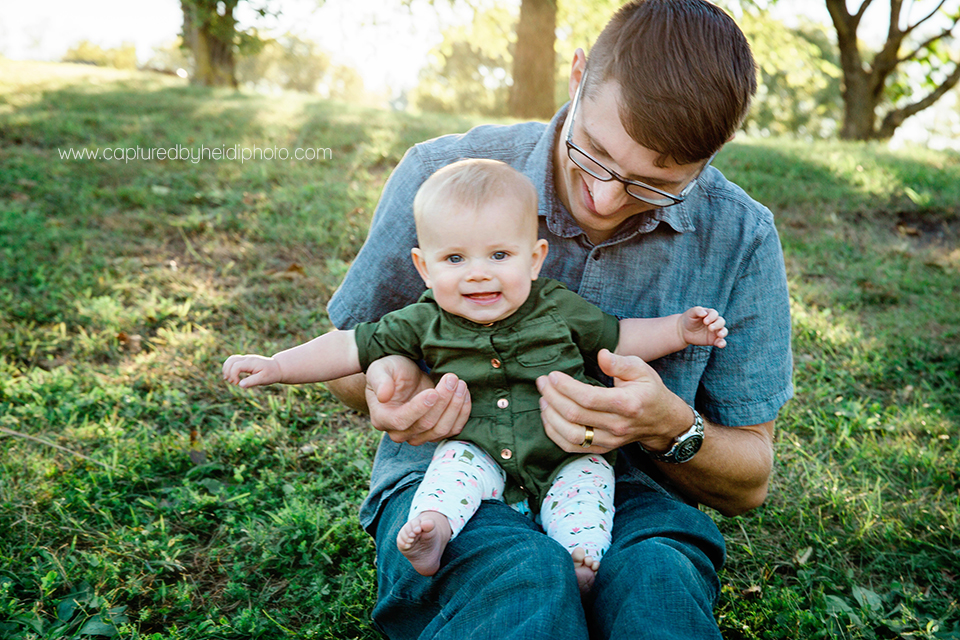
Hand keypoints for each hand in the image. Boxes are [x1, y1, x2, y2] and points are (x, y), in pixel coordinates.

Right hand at [222, 354, 282, 387]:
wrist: (277, 368)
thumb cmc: (271, 374)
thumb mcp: (263, 379)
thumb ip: (252, 381)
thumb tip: (240, 384)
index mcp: (251, 363)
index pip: (236, 366)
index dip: (233, 375)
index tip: (237, 383)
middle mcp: (247, 358)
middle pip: (231, 361)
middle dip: (228, 372)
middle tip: (232, 382)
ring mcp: (246, 358)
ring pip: (231, 359)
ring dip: (227, 369)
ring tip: (229, 379)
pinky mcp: (245, 361)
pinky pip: (233, 360)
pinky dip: (229, 367)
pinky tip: (231, 376)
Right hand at [365, 355, 470, 445]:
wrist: (402, 377)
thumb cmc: (390, 371)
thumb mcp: (380, 369)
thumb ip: (380, 381)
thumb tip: (383, 396)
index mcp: (382, 418)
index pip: (402, 420)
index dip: (419, 408)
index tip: (433, 392)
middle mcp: (399, 432)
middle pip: (426, 425)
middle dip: (443, 401)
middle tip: (452, 378)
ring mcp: (418, 436)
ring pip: (442, 429)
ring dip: (455, 407)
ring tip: (460, 384)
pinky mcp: (434, 432)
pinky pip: (452, 430)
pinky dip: (462, 413)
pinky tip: (464, 395)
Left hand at [537, 349, 688, 453]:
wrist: (663, 421)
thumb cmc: (649, 391)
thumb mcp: (641, 369)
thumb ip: (619, 362)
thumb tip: (601, 355)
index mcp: (627, 403)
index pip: (588, 398)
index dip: (565, 387)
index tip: (552, 375)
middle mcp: (617, 425)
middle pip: (575, 416)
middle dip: (553, 397)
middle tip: (542, 382)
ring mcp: (609, 440)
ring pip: (571, 435)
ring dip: (551, 417)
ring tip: (543, 399)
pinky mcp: (602, 448)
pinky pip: (572, 447)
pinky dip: (555, 434)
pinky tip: (548, 417)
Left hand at [679, 307, 726, 347]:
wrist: (684, 331)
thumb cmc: (689, 319)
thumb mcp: (691, 313)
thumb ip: (697, 310)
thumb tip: (704, 313)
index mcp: (710, 314)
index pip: (714, 314)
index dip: (711, 317)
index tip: (705, 322)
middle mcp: (715, 322)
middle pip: (721, 322)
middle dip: (717, 324)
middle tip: (710, 328)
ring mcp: (715, 331)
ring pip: (724, 331)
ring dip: (723, 332)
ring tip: (719, 335)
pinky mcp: (714, 340)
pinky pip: (721, 342)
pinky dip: (722, 343)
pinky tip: (720, 345)